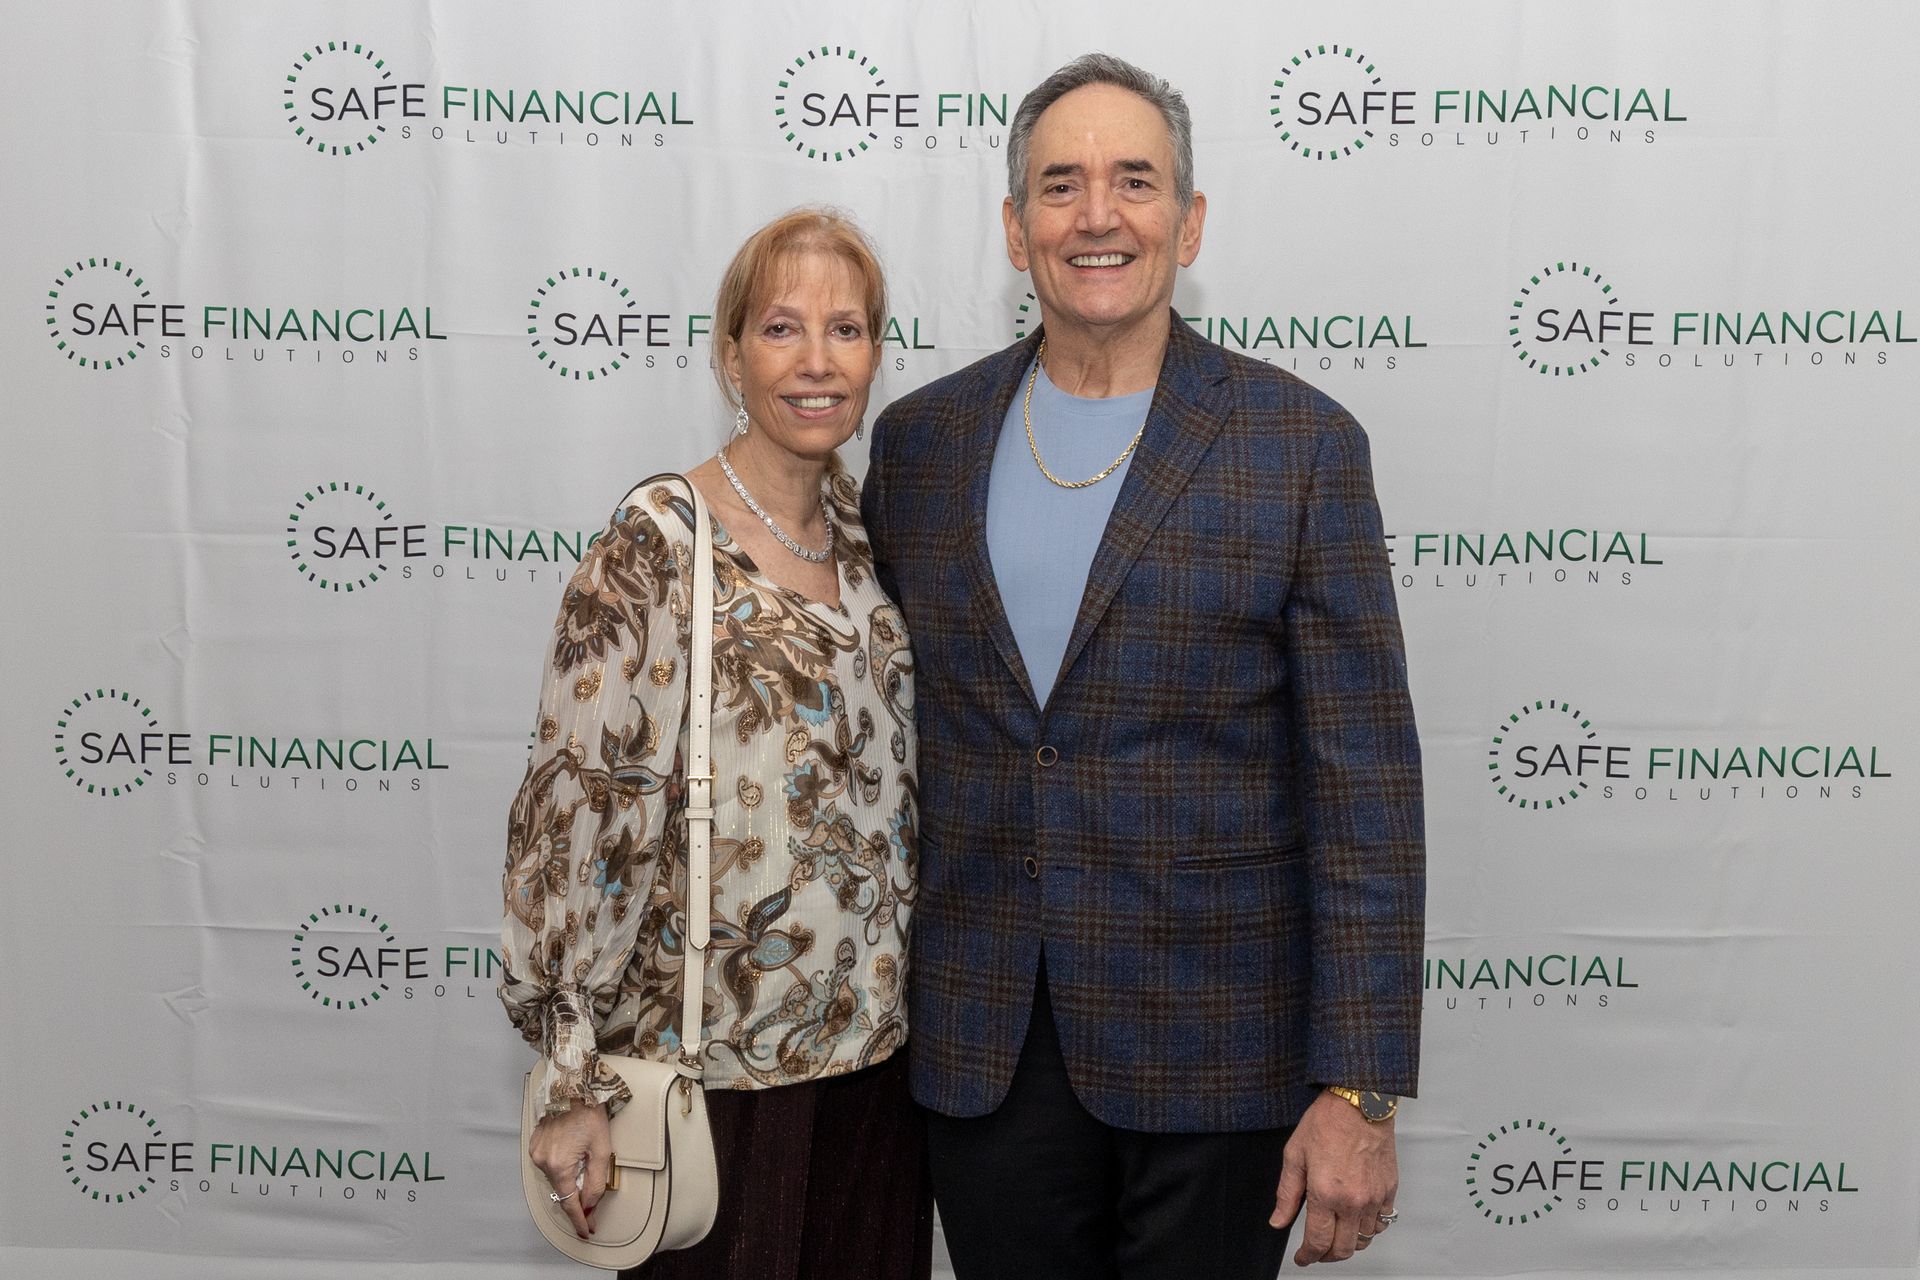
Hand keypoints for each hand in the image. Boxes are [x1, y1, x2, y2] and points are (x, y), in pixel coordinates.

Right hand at [529, 1097, 611, 1238]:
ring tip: (586, 1167)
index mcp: (559, 1164)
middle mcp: (543, 1161)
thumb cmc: (589, 1113)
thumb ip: (596, 1181)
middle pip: (562, 1190)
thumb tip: (589, 1203)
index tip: (585, 1231)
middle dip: (578, 1199)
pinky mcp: (535, 1145)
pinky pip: (550, 1165)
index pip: (569, 1202)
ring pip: (556, 1178)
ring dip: (570, 1180)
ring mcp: (536, 1153)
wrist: (571, 1086)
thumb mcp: (602, 1148)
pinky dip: (562, 1168)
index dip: (579, 1219)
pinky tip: (574, 1156)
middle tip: (592, 1208)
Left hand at [1270, 1091, 1398, 1265]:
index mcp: (1326, 1194)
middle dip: (1327, 1257)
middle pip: (1343, 1249)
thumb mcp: (1295, 1155)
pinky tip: (1356, 1219)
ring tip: (1336, 1236)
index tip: (1302, 1258)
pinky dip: (1369, 1228)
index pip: (1318, 1242)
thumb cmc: (1327, 1122)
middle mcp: (1353, 1201)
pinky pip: (1381, 1222)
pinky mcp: (1389, 1190)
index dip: (1307, 1256)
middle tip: (1316, 1252)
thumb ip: (1287, 1194)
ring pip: (1364, 1240)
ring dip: (1348, 1244)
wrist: (1360, 1103)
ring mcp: (1374, 1198)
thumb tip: (1278, 1221)